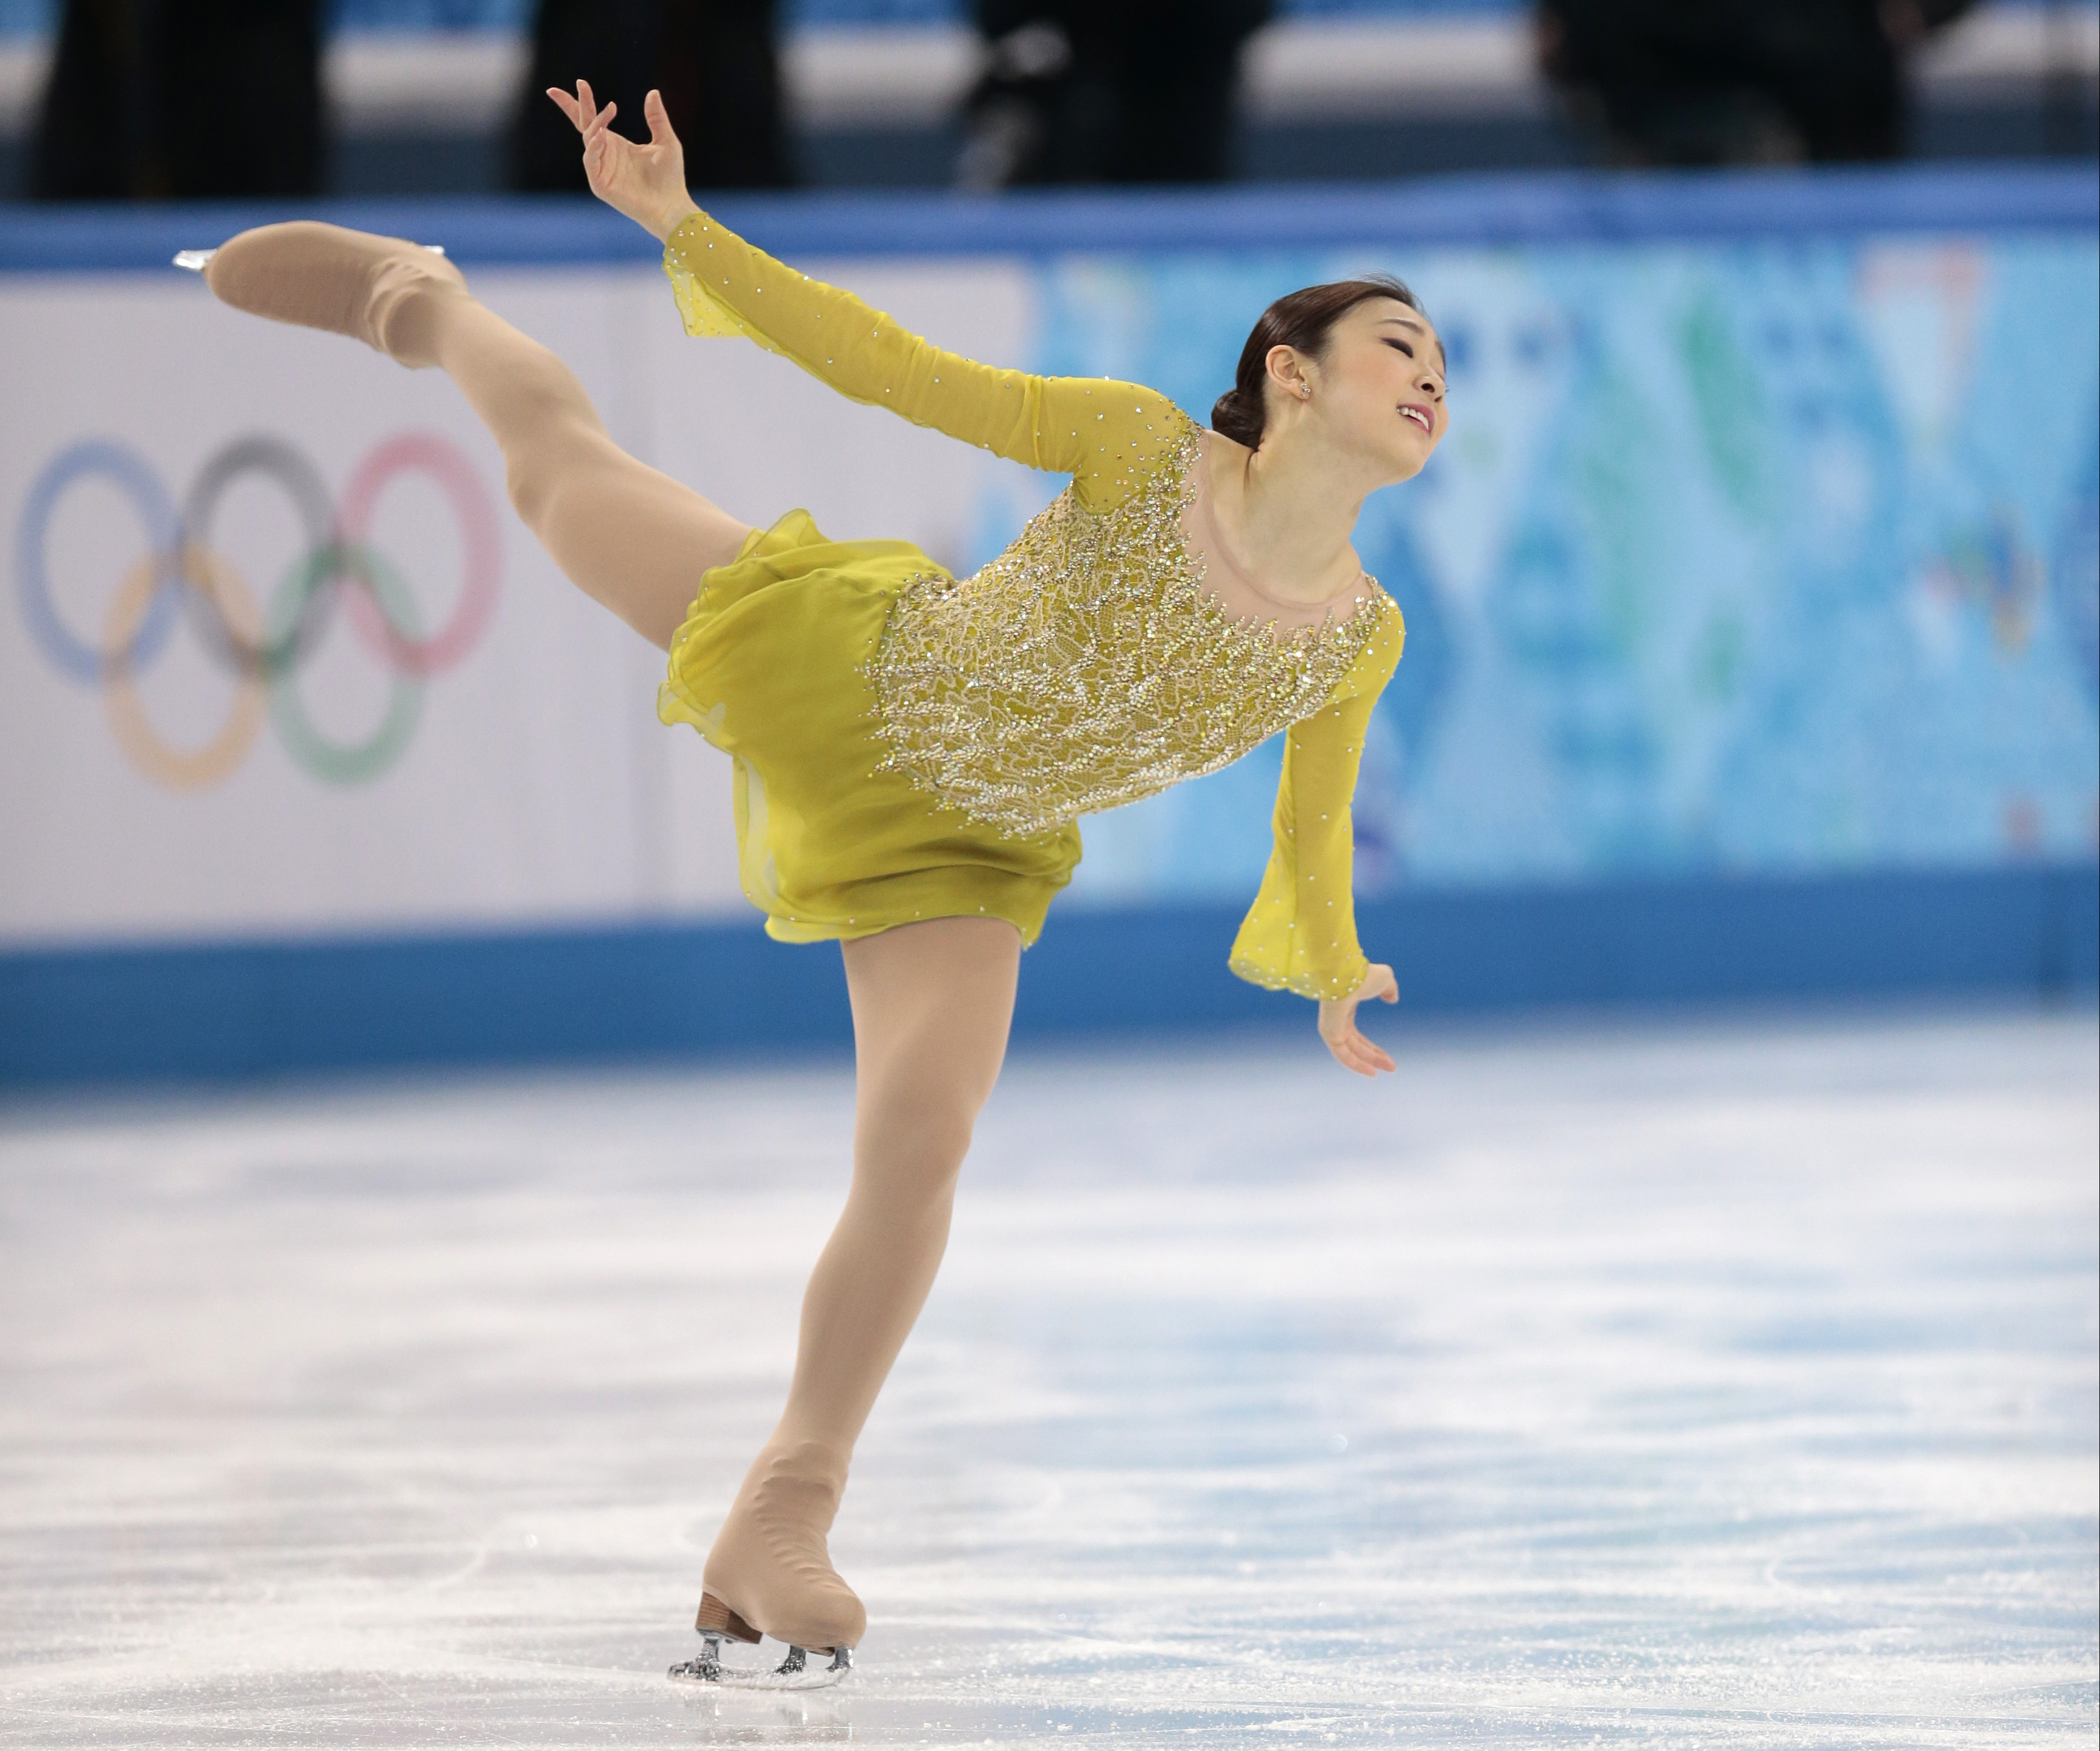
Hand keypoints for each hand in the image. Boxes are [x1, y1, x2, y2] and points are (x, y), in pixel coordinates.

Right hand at [545, 82, 698, 241]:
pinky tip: (602, 135)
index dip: (583, 102)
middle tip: (574, 86)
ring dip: (596, 124)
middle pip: (584, 126)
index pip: (593, 120)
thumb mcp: (666, 141)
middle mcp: (606, 154)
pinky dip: (594, 147)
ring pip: (589, 140)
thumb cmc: (670, 178)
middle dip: (575, 105)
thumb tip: (653, 92)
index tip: (580, 82)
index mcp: (616, 144)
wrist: (672, 206)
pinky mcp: (600, 185)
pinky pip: (591, 161)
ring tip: (609, 110)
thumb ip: (657, 118)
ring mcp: (601, 169)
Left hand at [1318, 963, 1397, 1076]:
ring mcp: (1331, 1028)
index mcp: (1346, 1010)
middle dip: (1375, 1057)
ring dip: (1370, 1062)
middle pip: (1356, 1047)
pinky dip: (1356, 1064)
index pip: (1358, 1038)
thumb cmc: (1363, 975)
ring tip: (1390, 1068)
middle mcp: (1336, 1022)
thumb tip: (1393, 998)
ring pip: (1351, 1053)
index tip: (1387, 1058)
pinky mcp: (1329, 1033)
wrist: (1348, 974)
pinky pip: (1343, 1055)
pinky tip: (1372, 1071)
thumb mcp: (1384, 980)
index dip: (1373, 1049)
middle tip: (1392, 1066)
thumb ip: (1389, 990)